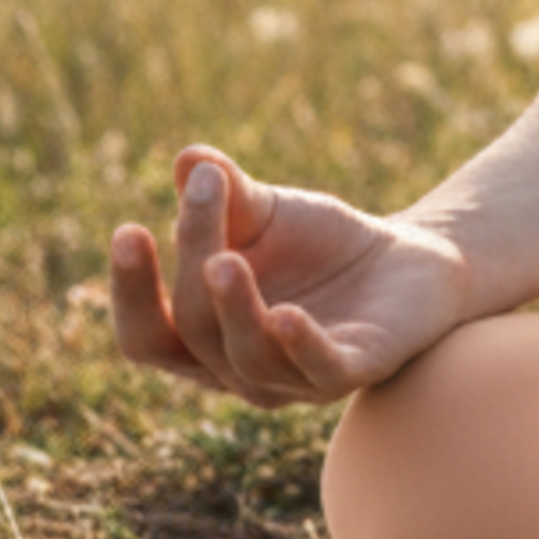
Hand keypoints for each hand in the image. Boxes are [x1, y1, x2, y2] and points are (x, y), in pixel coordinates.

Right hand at [109, 144, 470, 408]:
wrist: (409, 258)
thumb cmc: (320, 243)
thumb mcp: (268, 212)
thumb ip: (228, 194)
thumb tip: (188, 158)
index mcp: (203, 341)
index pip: (146, 335)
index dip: (131, 291)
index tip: (130, 230)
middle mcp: (239, 372)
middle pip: (195, 331)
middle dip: (192, 258)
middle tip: (203, 195)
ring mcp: (295, 380)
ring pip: (247, 359)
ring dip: (233, 308)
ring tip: (224, 259)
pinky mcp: (352, 372)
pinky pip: (319, 370)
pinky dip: (299, 345)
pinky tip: (284, 314)